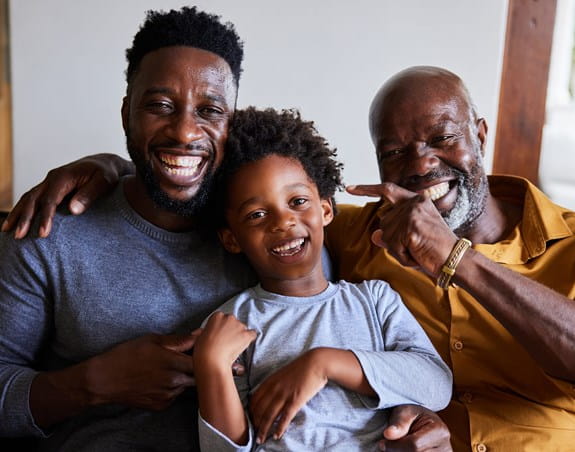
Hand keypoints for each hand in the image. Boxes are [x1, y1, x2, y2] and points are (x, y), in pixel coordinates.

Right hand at [2, 154, 131, 238]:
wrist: (104, 163)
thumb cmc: (106, 173)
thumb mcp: (104, 181)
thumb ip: (89, 194)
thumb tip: (73, 210)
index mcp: (63, 176)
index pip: (50, 199)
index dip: (46, 217)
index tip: (43, 234)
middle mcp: (52, 178)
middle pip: (33, 199)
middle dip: (24, 218)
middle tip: (18, 236)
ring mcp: (49, 182)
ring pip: (28, 198)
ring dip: (17, 214)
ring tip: (7, 231)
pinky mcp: (50, 188)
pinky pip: (32, 199)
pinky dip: (22, 209)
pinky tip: (16, 221)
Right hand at [83, 332, 199, 410]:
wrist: (103, 380)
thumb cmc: (127, 355)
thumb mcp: (153, 340)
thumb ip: (179, 340)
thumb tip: (199, 334)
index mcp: (174, 363)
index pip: (203, 362)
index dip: (203, 356)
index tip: (199, 351)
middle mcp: (174, 382)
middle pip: (197, 376)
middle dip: (196, 369)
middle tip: (185, 359)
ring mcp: (167, 396)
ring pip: (186, 387)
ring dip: (184, 379)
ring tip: (169, 369)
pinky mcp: (160, 406)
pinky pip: (174, 396)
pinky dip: (172, 389)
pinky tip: (160, 380)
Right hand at [193, 312, 256, 370]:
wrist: (211, 360)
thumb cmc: (203, 351)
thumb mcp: (200, 335)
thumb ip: (208, 330)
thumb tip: (209, 332)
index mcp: (217, 316)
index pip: (224, 318)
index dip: (223, 328)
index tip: (221, 335)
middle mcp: (229, 318)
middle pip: (234, 322)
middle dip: (232, 330)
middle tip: (227, 341)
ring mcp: (239, 326)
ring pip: (243, 328)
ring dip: (240, 335)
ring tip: (233, 346)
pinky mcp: (246, 334)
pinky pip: (252, 334)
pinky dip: (249, 339)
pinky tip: (244, 345)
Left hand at [249, 349, 327, 443]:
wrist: (316, 363)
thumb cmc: (300, 367)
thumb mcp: (282, 373)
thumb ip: (274, 384)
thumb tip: (268, 395)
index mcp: (269, 381)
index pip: (254, 400)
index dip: (250, 412)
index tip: (249, 420)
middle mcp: (274, 389)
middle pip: (259, 410)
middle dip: (254, 423)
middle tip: (253, 433)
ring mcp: (284, 395)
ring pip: (269, 416)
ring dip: (263, 429)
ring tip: (261, 439)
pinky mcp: (295, 401)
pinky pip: (284, 417)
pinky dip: (279, 428)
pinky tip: (276, 435)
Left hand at [347, 183, 457, 276]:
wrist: (457, 260)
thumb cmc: (436, 251)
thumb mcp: (411, 240)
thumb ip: (392, 234)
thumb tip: (375, 235)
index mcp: (417, 201)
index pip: (388, 189)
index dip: (367, 189)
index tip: (350, 187)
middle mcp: (414, 202)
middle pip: (384, 222)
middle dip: (393, 240)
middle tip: (415, 248)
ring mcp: (412, 213)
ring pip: (386, 236)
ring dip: (399, 250)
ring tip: (419, 251)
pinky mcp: (411, 227)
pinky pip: (393, 246)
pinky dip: (402, 256)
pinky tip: (418, 255)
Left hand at [378, 404, 451, 450]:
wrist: (423, 423)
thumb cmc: (412, 416)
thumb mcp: (405, 412)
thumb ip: (398, 423)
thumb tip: (388, 434)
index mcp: (439, 430)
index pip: (415, 446)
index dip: (395, 446)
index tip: (382, 443)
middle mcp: (446, 448)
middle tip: (388, 446)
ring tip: (397, 448)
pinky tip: (403, 451)